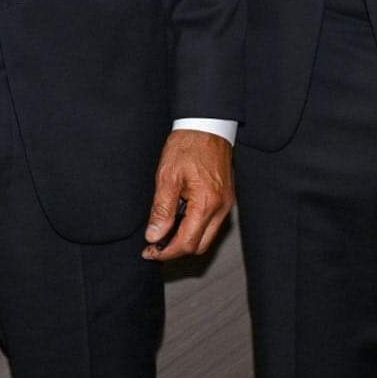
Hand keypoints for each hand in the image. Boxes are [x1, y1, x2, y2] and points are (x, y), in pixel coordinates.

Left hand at [142, 129, 233, 260]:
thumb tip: (154, 236)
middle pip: (199, 246)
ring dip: (186, 239)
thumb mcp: (167, 176)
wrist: (207, 125)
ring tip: (166, 230)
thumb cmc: (188, 145)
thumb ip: (161, 210)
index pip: (187, 243)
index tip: (150, 251)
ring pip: (207, 237)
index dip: (166, 252)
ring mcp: (226, 203)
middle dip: (176, 250)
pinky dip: (195, 227)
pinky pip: (212, 223)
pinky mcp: (226, 198)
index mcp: (206, 202)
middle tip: (155, 244)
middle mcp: (221, 207)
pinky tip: (180, 217)